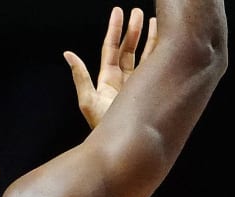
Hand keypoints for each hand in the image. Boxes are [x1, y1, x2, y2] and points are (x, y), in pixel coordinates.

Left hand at [64, 7, 157, 128]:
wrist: (121, 145)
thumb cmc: (101, 127)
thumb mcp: (88, 101)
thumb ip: (80, 76)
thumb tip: (68, 54)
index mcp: (107, 79)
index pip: (111, 49)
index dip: (114, 30)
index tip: (118, 12)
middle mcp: (123, 81)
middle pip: (129, 49)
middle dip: (133, 31)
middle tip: (138, 12)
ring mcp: (137, 86)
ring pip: (144, 56)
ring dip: (148, 39)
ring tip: (154, 21)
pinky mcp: (149, 92)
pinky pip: (155, 69)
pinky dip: (160, 55)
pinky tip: (165, 43)